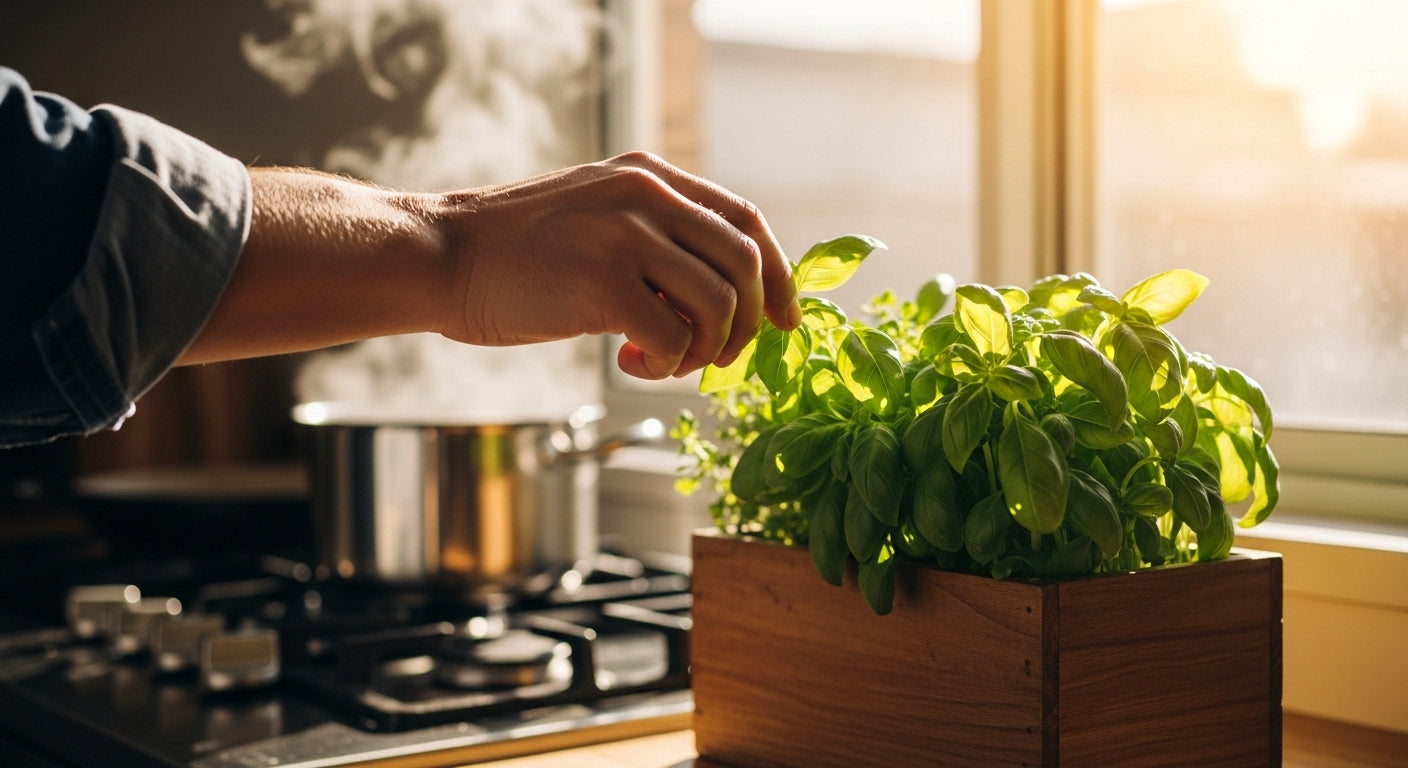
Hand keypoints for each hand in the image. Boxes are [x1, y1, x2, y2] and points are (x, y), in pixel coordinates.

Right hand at [435, 151, 800, 378]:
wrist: (440, 255)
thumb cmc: (515, 252)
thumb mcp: (596, 215)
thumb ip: (654, 235)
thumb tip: (721, 294)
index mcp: (649, 176)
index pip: (745, 220)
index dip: (779, 275)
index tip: (787, 320)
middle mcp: (645, 195)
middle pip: (746, 262)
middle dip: (749, 323)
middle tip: (719, 357)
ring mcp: (624, 236)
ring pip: (719, 304)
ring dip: (705, 350)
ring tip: (664, 360)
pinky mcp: (602, 283)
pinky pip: (674, 337)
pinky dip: (668, 363)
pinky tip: (631, 362)